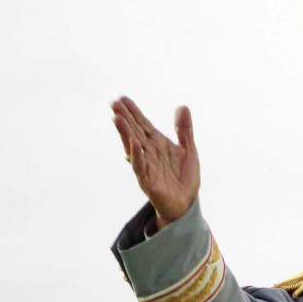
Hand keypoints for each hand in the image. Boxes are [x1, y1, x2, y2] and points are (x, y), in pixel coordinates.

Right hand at [112, 96, 200, 229]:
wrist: (186, 203)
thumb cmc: (184, 177)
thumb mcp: (188, 150)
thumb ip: (184, 130)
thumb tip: (183, 106)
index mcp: (157, 144)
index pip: (142, 124)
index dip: (134, 112)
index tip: (122, 98)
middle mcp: (148, 153)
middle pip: (134, 132)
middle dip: (125, 118)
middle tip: (114, 103)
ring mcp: (146, 166)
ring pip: (133, 147)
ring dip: (125, 133)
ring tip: (117, 118)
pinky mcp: (148, 181)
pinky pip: (140, 167)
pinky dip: (137, 155)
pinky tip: (133, 143)